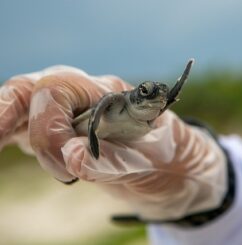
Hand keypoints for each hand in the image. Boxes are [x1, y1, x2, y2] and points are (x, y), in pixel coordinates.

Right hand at [1, 66, 226, 219]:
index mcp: (110, 94)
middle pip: (36, 90)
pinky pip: (30, 127)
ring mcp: (74, 117)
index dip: (48, 121)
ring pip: (27, 106)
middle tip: (23, 150)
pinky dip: (11, 132)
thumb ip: (113, 159)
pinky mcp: (67, 136)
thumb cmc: (170, 159)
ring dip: (11, 126)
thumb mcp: (152, 159)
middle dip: (19, 118)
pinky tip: (2, 140)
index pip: (60, 87)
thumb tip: (70, 158)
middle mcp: (88, 99)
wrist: (179, 171)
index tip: (65, 162)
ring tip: (30, 157)